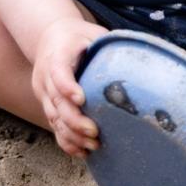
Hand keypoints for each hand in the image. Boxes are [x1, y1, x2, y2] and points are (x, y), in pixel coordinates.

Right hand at [32, 16, 107, 157]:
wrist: (50, 36)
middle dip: (75, 120)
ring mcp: (44, 93)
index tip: (81, 99)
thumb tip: (142, 56)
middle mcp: (45, 77)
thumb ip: (109, 44)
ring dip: (72, 135)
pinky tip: (81, 152)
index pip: (58, 72)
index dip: (67, 87)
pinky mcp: (47, 104)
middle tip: (95, 132)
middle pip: (56, 102)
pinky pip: (54, 126)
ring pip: (54, 118)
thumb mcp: (93, 33)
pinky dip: (66, 141)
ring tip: (94, 145)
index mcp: (57, 56)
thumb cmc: (79, 36)